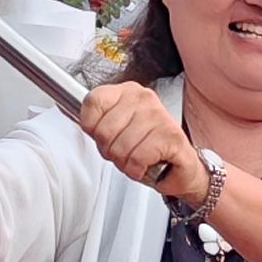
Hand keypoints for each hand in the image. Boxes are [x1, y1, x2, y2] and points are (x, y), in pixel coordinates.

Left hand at [79, 81, 205, 208]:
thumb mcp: (115, 133)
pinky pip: (138, 157)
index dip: (93, 129)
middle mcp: (144, 98)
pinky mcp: (171, 135)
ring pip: (120, 147)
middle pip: (104, 130)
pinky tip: (148, 164)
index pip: (93, 102)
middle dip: (111, 151)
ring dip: (126, 163)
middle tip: (127, 152)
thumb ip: (97, 124)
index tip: (106, 136)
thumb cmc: (146, 150)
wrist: (178, 169)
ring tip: (138, 159)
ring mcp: (159, 114)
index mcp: (127, 92)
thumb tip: (82, 121)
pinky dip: (138, 169)